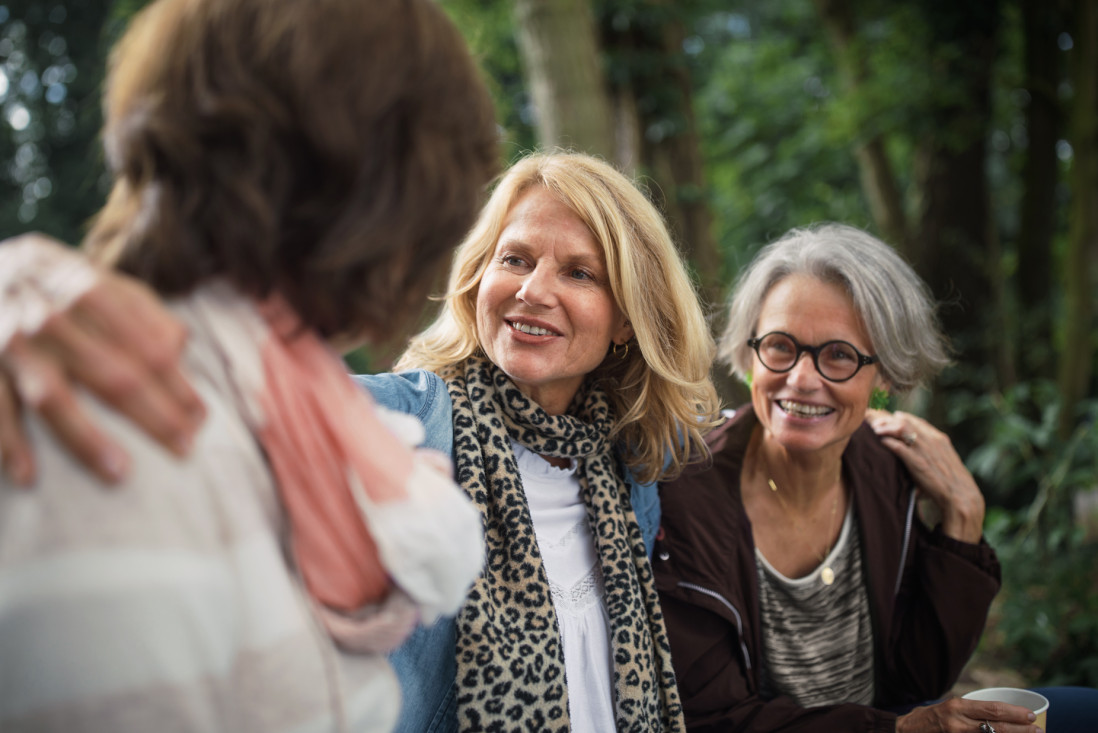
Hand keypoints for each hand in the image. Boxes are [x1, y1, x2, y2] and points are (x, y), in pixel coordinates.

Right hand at [0, 233, 204, 484]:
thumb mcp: (96, 278)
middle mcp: (47, 315)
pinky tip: (27, 476)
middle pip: (109, 373)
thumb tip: (182, 346)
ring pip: (52, 395)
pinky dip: (7, 441)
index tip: (200, 417)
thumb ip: (141, 310)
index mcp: (85, 289)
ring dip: (86, 437)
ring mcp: (7, 342)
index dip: (175, 383)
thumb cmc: (50, 283)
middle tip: (183, 449)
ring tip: (119, 474)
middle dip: (151, 415)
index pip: (142, 345)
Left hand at [867, 408, 984, 543]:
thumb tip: (911, 449)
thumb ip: (929, 452)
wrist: (961, 497)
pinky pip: (900, 447)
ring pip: (901, 428)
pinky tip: (880, 442)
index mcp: (938, 438)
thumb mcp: (941, 461)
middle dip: (885, 419)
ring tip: (873, 430)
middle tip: (871, 422)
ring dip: (884, 427)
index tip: (882, 419)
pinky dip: (888, 442)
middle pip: (903, 420)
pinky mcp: (918, 463)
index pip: (913, 420)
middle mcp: (932, 440)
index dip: (895, 417)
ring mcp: (926, 450)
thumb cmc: (949, 482)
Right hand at [896, 696, 1039, 732]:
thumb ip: (971, 711)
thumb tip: (1000, 715)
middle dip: (1021, 730)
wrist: (906, 731)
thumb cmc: (930, 718)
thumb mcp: (949, 708)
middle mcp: (957, 723)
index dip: (1014, 714)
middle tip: (1038, 730)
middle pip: (996, 727)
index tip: (1030, 716)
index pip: (992, 709)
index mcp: (957, 707)